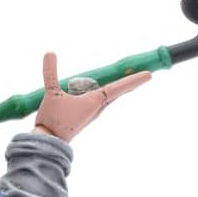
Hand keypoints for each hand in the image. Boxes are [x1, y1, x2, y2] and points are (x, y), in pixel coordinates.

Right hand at [34, 52, 150, 141]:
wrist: (48, 143)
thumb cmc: (53, 120)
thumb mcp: (51, 94)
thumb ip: (50, 73)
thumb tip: (49, 52)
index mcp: (94, 101)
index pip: (118, 87)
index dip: (133, 80)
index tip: (149, 75)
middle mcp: (97, 108)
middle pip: (117, 93)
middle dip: (129, 84)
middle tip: (144, 76)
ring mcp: (92, 115)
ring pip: (109, 99)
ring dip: (118, 90)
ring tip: (126, 83)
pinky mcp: (84, 119)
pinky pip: (99, 103)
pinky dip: (105, 96)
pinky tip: (101, 95)